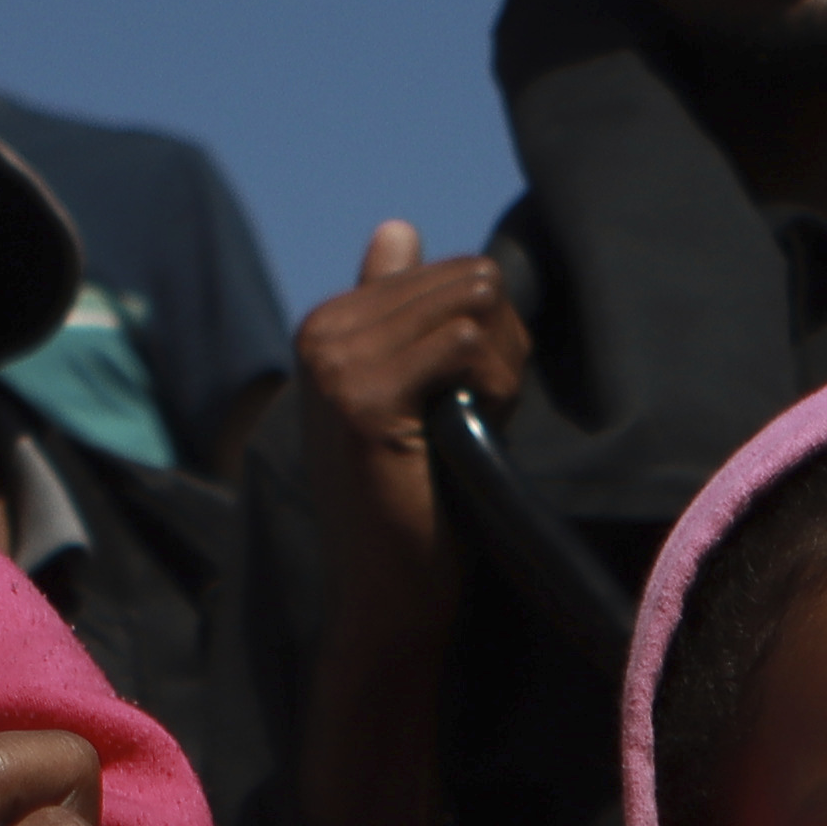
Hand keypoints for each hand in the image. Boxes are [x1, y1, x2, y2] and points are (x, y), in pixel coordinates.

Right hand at [288, 219, 533, 589]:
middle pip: (471, 280)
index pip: (455, 272)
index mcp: (330, 323)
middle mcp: (322, 331)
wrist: (388, 597)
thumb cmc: (416, 502)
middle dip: (504, 344)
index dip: (493, 333)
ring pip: (475, 303)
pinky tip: (476, 431)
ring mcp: (336, 365)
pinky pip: (466, 343)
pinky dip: (496, 383)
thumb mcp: (410, 394)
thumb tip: (398, 228)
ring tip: (477, 423)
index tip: (476, 397)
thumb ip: (401, 314)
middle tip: (486, 413)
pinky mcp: (364, 401)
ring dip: (504, 365)